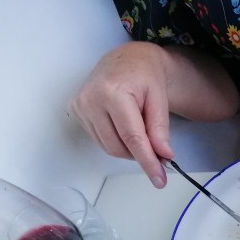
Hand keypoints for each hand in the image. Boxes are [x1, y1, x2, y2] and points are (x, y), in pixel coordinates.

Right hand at [70, 42, 173, 187]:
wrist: (127, 60)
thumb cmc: (144, 77)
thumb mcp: (159, 100)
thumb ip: (160, 129)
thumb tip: (163, 155)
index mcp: (113, 93)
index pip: (132, 138)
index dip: (147, 161)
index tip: (159, 179)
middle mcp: (92, 100)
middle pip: (119, 146)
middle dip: (140, 155)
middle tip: (158, 151)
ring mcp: (81, 106)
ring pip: (109, 147)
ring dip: (128, 149)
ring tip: (142, 132)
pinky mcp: (76, 110)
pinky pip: (100, 139)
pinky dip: (117, 141)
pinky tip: (125, 126)